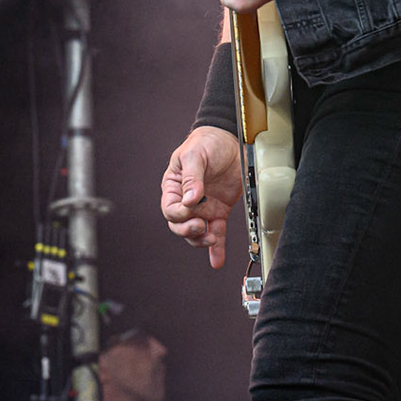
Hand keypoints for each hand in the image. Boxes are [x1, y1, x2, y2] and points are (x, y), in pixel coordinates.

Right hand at [161, 126, 243, 268]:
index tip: (192, 208)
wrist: (230, 139)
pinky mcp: (219, 211)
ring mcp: (203, 207)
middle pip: (180, 225)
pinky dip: (217, 248)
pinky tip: (217, 261)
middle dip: (189, 230)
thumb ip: (192, 178)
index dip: (179, 214)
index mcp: (174, 187)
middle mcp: (186, 200)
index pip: (170, 209)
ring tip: (212, 239)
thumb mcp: (195, 155)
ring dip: (202, 241)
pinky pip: (216, 233)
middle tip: (202, 226)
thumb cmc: (206, 143)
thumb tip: (190, 200)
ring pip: (196, 233)